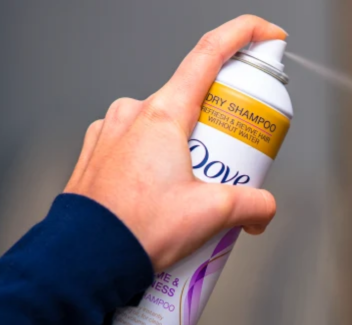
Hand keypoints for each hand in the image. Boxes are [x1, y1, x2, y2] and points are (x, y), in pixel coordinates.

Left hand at [64, 15, 286, 270]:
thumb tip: (263, 210)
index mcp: (163, 114)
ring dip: (190, 149)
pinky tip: (166, 198)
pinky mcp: (99, 154)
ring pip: (167, 126)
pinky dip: (161, 163)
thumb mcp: (211, 215)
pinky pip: (140, 145)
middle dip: (223, 128)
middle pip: (194, 98)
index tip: (267, 37)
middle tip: (235, 165)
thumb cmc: (136, 230)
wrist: (84, 261)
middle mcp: (134, 114)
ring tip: (196, 194)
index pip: (210, 53)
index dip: (244, 35)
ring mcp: (111, 132)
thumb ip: (252, 205)